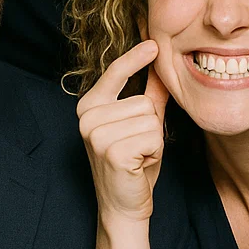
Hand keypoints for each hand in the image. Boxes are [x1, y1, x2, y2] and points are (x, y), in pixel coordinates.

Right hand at [77, 41, 170, 223]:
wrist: (123, 206)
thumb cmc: (133, 165)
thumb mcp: (140, 126)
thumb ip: (149, 97)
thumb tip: (160, 68)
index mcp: (89, 107)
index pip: (114, 74)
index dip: (134, 58)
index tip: (152, 42)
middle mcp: (87, 117)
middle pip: (143, 102)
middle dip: (151, 126)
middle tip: (137, 148)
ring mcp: (97, 134)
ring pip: (150, 119)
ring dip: (153, 140)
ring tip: (138, 156)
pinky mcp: (112, 151)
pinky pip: (152, 137)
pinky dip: (154, 152)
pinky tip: (139, 165)